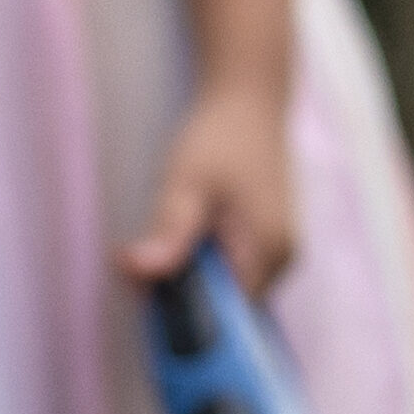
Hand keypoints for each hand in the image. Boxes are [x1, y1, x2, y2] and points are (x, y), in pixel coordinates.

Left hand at [122, 81, 299, 295]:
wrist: (251, 99)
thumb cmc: (222, 134)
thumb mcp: (187, 181)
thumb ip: (168, 232)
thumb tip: (140, 272)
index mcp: (268, 251)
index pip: (225, 314)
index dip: (181, 312)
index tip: (140, 292)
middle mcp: (282, 261)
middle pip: (226, 306)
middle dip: (177, 293)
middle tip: (131, 262)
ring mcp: (279, 253)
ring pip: (226, 289)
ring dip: (187, 277)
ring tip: (152, 248)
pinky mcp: (268, 243)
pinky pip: (232, 271)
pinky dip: (202, 263)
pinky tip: (180, 239)